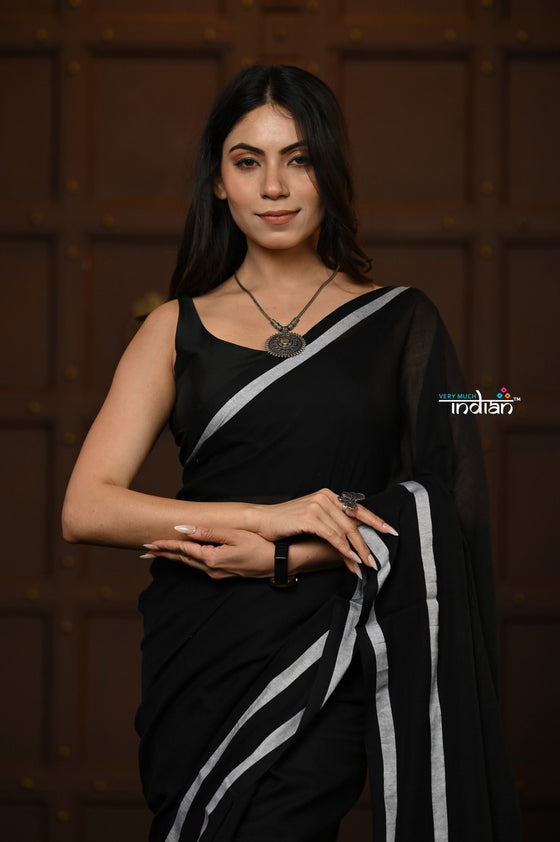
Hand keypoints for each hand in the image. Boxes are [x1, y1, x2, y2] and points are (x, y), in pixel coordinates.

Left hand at [141, 525, 273, 578]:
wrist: (278, 563)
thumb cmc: (260, 546)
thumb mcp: (234, 535)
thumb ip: (207, 532)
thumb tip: (184, 529)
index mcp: (211, 559)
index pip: (183, 549)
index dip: (165, 545)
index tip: (149, 542)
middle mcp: (211, 569)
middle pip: (181, 559)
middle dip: (162, 553)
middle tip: (144, 550)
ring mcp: (217, 573)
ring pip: (189, 563)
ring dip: (172, 557)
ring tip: (157, 553)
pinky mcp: (223, 573)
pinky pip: (198, 565)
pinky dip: (186, 560)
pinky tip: (183, 557)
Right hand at [246, 488, 396, 569]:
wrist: (263, 521)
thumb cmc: (288, 522)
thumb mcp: (314, 518)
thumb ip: (333, 522)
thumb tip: (354, 538)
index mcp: (329, 495)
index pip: (358, 508)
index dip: (376, 520)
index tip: (390, 531)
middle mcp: (326, 497)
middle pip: (354, 522)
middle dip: (367, 543)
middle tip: (376, 559)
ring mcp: (318, 506)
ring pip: (345, 531)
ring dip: (356, 551)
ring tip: (364, 565)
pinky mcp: (310, 517)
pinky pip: (332, 535)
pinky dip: (343, 548)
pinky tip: (350, 558)